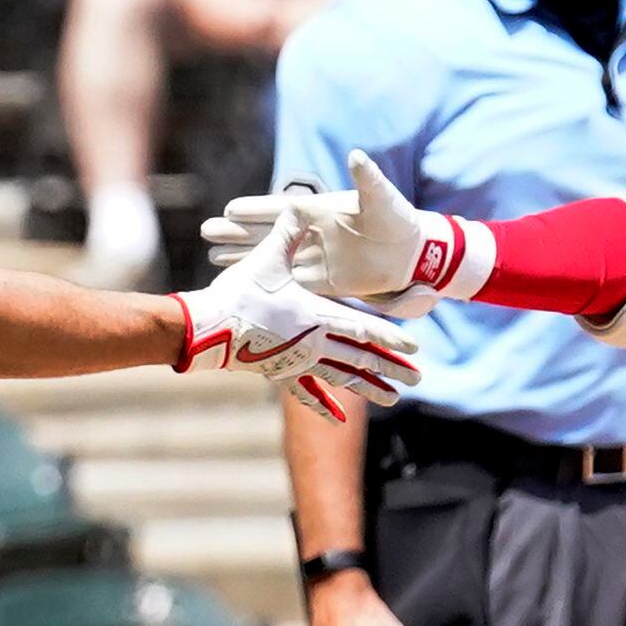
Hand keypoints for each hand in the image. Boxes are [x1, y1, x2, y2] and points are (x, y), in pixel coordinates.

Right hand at [172, 221, 424, 419]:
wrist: (206, 329)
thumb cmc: (238, 293)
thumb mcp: (266, 259)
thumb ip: (288, 233)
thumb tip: (301, 205)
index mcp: (316, 317)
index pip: (362, 328)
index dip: (389, 337)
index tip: (414, 347)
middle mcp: (313, 343)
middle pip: (360, 357)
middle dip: (391, 368)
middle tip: (418, 379)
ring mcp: (298, 361)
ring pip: (341, 378)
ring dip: (368, 388)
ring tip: (393, 399)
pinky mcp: (280, 373)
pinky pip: (307, 393)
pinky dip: (324, 405)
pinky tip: (340, 419)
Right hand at [200, 151, 470, 318]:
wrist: (414, 251)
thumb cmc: (397, 218)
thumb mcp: (381, 197)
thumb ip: (367, 178)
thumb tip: (358, 156)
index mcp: (322, 212)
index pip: (281, 210)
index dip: (256, 210)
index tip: (230, 210)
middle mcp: (312, 234)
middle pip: (267, 233)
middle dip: (238, 233)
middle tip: (206, 231)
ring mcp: (314, 258)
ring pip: (270, 257)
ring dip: (243, 255)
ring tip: (212, 255)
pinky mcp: (320, 281)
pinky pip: (286, 280)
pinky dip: (265, 279)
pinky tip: (243, 279)